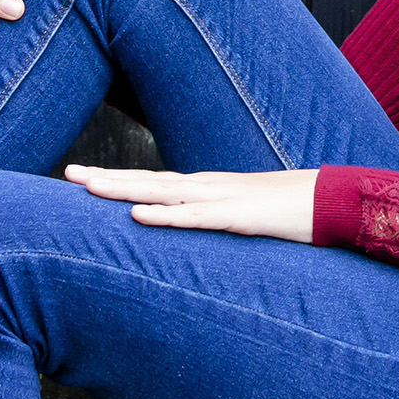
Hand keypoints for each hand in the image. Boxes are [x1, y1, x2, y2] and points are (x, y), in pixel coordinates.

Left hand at [65, 164, 318, 243]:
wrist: (331, 201)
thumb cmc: (290, 209)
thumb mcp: (242, 214)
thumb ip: (215, 216)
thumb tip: (192, 224)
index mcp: (207, 187)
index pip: (153, 181)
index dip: (117, 178)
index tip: (80, 176)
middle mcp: (208, 186)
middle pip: (149, 181)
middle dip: (107, 179)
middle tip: (66, 174)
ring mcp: (222, 198)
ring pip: (164, 193)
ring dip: (125, 190)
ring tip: (89, 187)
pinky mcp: (238, 217)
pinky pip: (195, 218)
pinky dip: (164, 216)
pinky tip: (137, 215)